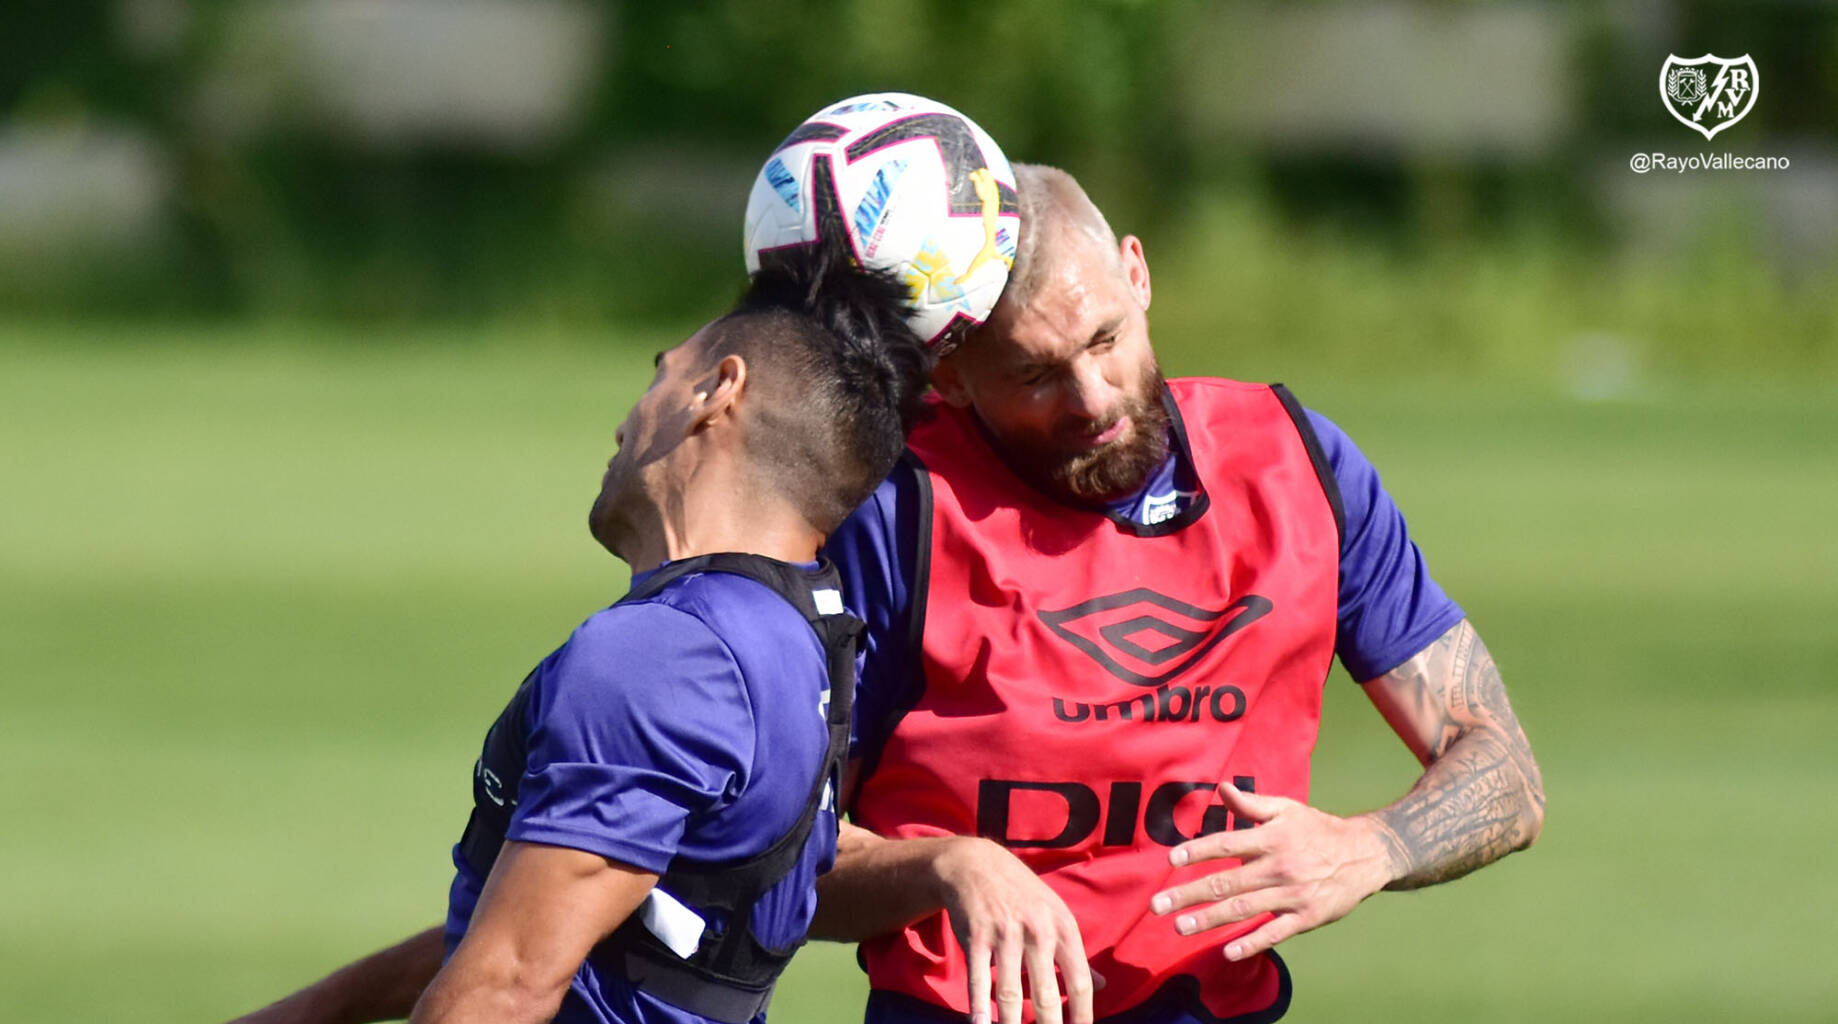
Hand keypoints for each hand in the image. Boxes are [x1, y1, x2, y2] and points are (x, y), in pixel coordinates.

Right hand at [932, 837, 1100, 1023]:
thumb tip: (1102, 986)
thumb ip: (1076, 954)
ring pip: (1011, 992)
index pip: (1080, 982)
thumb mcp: (1056, 915)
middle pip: (1047, 994)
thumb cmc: (1022, 895)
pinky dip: (979, 1006)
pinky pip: (979, 978)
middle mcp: (1038, 931)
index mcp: (1063, 928)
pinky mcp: (976, 936)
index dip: (1082, 1016)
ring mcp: (1005, 933)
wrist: (977, 864)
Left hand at [1148, 783, 1393, 961]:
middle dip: (1189, 894)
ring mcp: (1292, 894)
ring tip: (1179, 927)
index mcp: (1271, 838)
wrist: (1365, 854)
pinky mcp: (1307, 917)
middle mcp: (1278, 866)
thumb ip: (1251, 804)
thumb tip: (1220, 788)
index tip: (1172, 859)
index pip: (1227, 843)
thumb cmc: (1318, 829)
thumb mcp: (1287, 809)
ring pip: (1244, 909)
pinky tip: (1228, 952)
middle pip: (1227, 882)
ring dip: (1209, 920)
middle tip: (1157, 905)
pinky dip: (1252, 943)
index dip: (1198, 851)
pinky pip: (1275, 932)